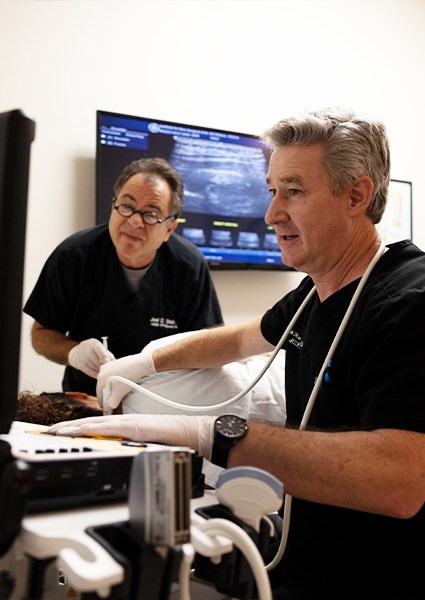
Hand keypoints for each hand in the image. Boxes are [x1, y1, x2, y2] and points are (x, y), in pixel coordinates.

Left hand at [47, 414, 214, 458]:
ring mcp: (129, 423)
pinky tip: (83, 430)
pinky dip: (95, 428)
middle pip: (91, 422)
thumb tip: (119, 451)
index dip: (76, 428)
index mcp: (125, 426)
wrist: (190, 432)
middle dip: (68, 427)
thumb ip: (131, 445)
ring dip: (75, 427)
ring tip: (58, 431)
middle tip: (49, 431)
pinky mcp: (136, 427)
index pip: (96, 426)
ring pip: (96, 423)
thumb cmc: (172, 438)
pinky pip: (111, 427)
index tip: (61, 433)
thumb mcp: (145, 443)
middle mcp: (124, 421)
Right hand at [68, 339, 114, 377]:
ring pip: (95, 368)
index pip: (99, 349)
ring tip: (104, 370)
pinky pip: (90, 373)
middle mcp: (87, 350)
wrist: (78, 351)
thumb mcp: (101, 348)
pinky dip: (96, 374)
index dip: (103, 356)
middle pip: (98, 361)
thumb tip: (116, 364)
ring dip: (101, 371)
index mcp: (94, 344)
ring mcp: (83, 358)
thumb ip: (108, 355)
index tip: (107, 362)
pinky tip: (100, 374)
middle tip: (110, 369)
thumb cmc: (94, 350)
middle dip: (105, 366)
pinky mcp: (81, 366)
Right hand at [96, 353, 155, 411]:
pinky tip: (123, 382)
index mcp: (100, 379)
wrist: (139, 365)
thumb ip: (110, 404)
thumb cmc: (128, 379)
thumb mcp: (118, 395)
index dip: (104, 404)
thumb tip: (107, 408)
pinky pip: (113, 375)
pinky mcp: (115, 363)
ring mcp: (108, 365)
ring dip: (113, 388)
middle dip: (109, 395)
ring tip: (121, 391)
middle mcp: (102, 371)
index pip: (99, 395)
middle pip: (103, 387)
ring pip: (108, 381)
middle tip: (116, 400)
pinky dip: (116, 381)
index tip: (109, 408)